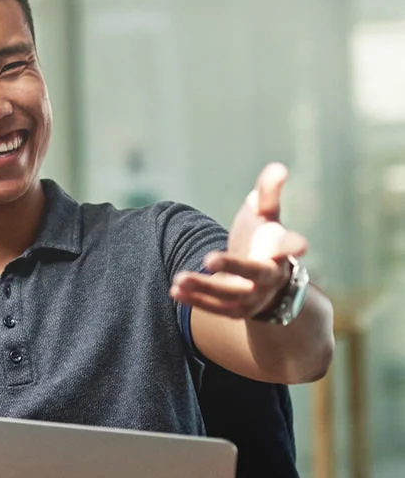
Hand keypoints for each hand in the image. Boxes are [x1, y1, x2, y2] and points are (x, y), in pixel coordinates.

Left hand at [171, 162, 308, 319]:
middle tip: (209, 258)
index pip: (289, 246)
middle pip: (255, 273)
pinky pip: (216, 309)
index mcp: (280, 251)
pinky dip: (196, 300)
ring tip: (179, 278)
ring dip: (204, 286)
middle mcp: (270, 276)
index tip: (302, 245)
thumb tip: (278, 167)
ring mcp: (255, 296)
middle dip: (234, 267)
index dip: (295, 245)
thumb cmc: (263, 239)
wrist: (266, 282)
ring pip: (230, 295)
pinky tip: (174, 290)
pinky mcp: (237, 310)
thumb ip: (268, 193)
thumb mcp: (265, 215)